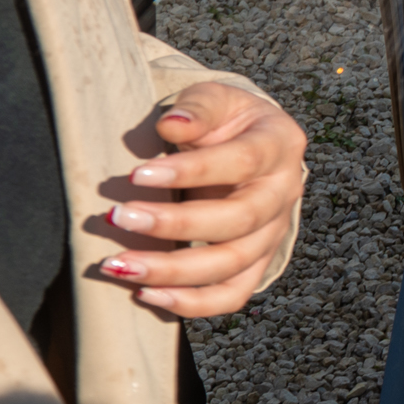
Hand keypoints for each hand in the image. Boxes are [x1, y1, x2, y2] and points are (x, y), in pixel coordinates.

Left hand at [91, 82, 307, 316]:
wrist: (246, 146)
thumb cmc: (225, 121)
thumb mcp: (215, 99)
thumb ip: (197, 108)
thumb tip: (173, 125)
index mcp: (280, 144)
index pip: (242, 161)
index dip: (192, 171)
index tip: (137, 174)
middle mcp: (284, 192)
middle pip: (239, 219)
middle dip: (176, 225)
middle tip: (119, 217)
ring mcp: (272, 233)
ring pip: (232, 264)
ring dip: (173, 271)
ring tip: (119, 265)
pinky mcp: (256, 264)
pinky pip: (231, 295)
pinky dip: (192, 304)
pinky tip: (147, 295)